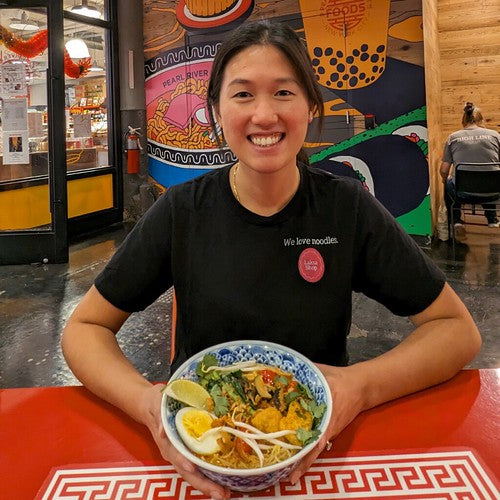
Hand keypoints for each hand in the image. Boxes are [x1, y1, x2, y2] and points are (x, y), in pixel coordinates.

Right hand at [140, 384, 230, 499]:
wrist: (149, 405)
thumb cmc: (156, 403)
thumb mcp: (156, 403)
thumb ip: (159, 415)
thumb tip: (162, 430)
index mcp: (166, 441)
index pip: (176, 455)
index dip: (184, 463)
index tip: (193, 469)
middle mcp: (173, 452)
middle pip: (187, 472)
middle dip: (203, 484)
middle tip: (220, 493)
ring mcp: (180, 455)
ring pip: (193, 474)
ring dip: (208, 485)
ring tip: (225, 493)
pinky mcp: (187, 453)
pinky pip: (199, 467)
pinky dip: (210, 476)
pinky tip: (224, 482)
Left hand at [288, 363, 365, 483]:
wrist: (361, 386)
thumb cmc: (339, 379)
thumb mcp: (321, 372)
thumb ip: (303, 372)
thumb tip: (283, 366)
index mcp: (326, 410)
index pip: (317, 434)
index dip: (307, 449)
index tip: (296, 458)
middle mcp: (328, 426)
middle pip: (313, 448)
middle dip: (301, 462)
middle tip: (286, 475)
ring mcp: (329, 431)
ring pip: (314, 450)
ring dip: (302, 462)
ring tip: (286, 474)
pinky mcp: (328, 432)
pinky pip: (317, 446)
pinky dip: (307, 455)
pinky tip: (296, 464)